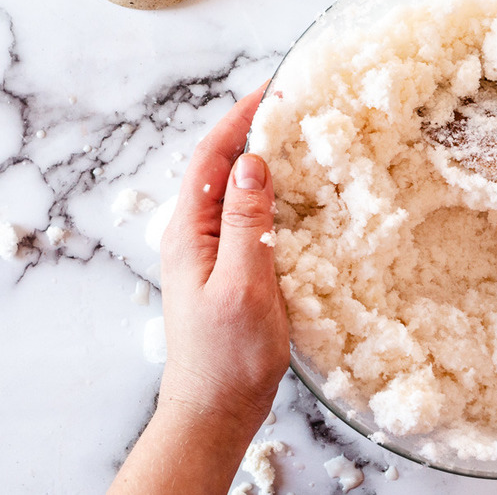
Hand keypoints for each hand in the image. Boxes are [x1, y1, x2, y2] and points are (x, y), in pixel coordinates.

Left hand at [159, 84, 288, 427]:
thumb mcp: (242, 285)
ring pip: (237, 188)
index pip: (212, 154)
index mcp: (190, 230)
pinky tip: (303, 194)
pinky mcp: (231, 267)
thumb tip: (252, 161)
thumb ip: (246, 223)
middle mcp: (196, 232)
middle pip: (222, 163)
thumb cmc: (227, 356)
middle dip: (256, 127)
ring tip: (306, 136)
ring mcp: (212, 250)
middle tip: (300, 104)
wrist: (214, 409)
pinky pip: (250, 214)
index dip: (242, 116)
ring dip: (267, 157)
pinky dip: (276, 193)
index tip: (277, 87)